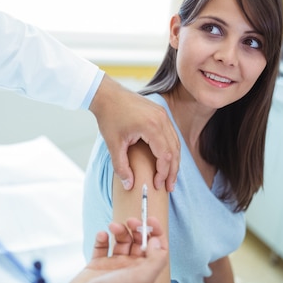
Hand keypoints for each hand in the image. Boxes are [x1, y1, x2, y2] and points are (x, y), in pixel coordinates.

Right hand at [61, 217, 167, 282]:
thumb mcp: (142, 279)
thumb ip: (155, 259)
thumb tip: (157, 240)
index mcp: (143, 271)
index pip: (155, 248)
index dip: (156, 232)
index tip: (150, 219)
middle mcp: (130, 267)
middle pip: (138, 241)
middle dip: (136, 228)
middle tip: (130, 220)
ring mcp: (113, 265)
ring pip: (120, 241)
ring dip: (119, 230)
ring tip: (113, 226)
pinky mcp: (97, 265)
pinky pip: (101, 246)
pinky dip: (102, 238)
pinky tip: (101, 235)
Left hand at [89, 75, 179, 191]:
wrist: (106, 94)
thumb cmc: (109, 117)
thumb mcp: (113, 145)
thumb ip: (121, 167)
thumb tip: (129, 185)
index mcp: (152, 126)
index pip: (165, 156)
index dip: (163, 173)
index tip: (157, 185)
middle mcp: (162, 119)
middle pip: (175, 150)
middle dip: (173, 171)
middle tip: (169, 187)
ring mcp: (163, 114)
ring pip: (175, 143)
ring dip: (174, 161)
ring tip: (169, 177)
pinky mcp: (160, 113)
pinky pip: (171, 134)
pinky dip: (171, 149)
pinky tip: (166, 160)